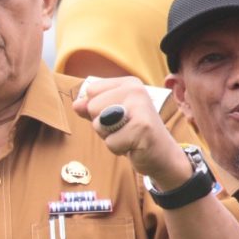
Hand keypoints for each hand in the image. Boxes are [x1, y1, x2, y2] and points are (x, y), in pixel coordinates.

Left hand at [72, 76, 191, 188]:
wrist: (162, 155)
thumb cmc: (134, 134)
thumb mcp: (111, 118)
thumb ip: (93, 109)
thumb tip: (76, 104)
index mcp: (129, 83)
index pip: (91, 91)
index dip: (97, 109)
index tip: (116, 117)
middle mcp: (136, 90)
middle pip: (92, 107)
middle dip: (102, 125)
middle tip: (123, 129)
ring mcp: (140, 107)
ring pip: (99, 124)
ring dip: (109, 137)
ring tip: (127, 136)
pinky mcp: (142, 127)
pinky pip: (110, 142)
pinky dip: (118, 149)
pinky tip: (134, 145)